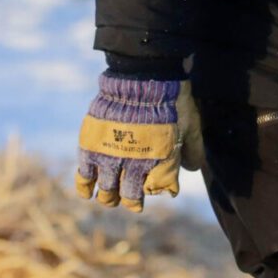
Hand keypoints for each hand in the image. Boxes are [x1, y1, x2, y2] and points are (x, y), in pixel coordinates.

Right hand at [73, 75, 202, 210]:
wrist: (143, 76)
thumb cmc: (171, 98)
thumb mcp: (191, 124)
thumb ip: (192, 149)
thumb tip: (191, 168)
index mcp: (160, 163)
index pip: (157, 190)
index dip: (155, 192)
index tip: (153, 191)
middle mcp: (135, 165)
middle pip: (129, 195)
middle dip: (129, 201)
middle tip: (129, 201)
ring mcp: (112, 156)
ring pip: (106, 189)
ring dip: (107, 197)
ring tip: (107, 198)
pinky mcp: (93, 145)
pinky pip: (85, 173)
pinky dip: (84, 185)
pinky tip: (86, 192)